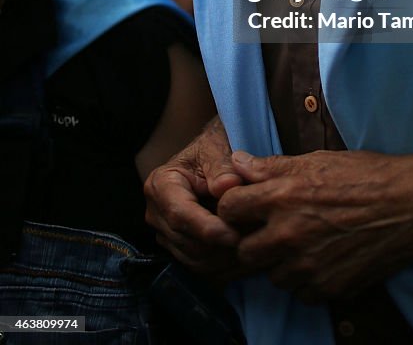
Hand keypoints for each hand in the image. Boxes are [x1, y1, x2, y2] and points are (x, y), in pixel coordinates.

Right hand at [144, 117, 247, 278]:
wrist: (203, 160)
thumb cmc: (209, 151)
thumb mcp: (214, 148)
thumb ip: (221, 165)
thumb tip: (227, 186)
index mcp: (160, 185)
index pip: (180, 215)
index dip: (207, 229)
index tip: (234, 236)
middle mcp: (156, 214)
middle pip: (187, 242)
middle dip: (220, 246)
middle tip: (254, 240)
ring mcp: (165, 234)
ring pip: (194, 260)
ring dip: (223, 259)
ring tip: (253, 246)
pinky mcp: (178, 249)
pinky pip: (199, 267)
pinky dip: (222, 266)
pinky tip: (245, 257)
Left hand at [217, 148, 412, 300]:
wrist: (411, 206)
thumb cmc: (366, 175)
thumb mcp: (316, 160)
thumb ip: (271, 166)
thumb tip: (236, 162)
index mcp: (282, 196)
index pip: (228, 208)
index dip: (235, 205)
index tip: (248, 205)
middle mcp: (288, 235)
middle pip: (244, 250)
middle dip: (254, 239)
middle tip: (274, 228)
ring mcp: (307, 266)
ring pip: (272, 275)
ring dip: (281, 262)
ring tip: (305, 242)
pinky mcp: (327, 289)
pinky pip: (300, 292)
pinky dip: (306, 279)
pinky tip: (324, 258)